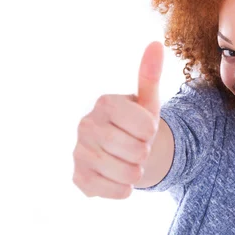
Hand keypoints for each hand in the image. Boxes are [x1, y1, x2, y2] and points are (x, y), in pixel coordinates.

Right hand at [72, 41, 163, 198]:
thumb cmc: (136, 125)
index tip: (143, 129)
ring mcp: (79, 152)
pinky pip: (114, 191)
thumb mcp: (147, 101)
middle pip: (137, 151)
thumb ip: (150, 75)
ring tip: (129, 161)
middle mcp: (86, 125)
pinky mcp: (78, 178)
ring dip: (137, 172)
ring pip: (127, 173)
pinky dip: (125, 189)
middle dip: (145, 153)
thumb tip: (156, 43)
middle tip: (136, 147)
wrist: (122, 154)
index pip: (146, 126)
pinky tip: (119, 178)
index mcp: (104, 103)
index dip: (151, 131)